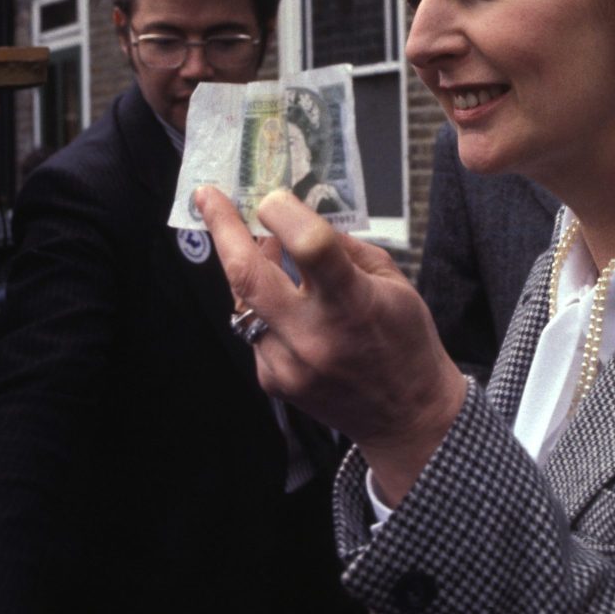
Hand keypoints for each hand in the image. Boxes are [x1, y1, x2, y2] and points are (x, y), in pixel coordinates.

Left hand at [195, 186, 467, 505]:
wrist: (406, 416)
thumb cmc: (405, 340)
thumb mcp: (392, 282)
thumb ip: (341, 249)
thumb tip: (295, 219)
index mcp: (353, 304)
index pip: (309, 246)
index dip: (283, 212)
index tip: (271, 196)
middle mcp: (313, 336)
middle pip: (248, 274)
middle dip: (222, 228)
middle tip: (208, 197)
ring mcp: (287, 363)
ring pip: (244, 300)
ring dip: (248, 269)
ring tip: (262, 246)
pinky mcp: (272, 380)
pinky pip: (254, 329)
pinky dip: (263, 307)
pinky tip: (285, 303)